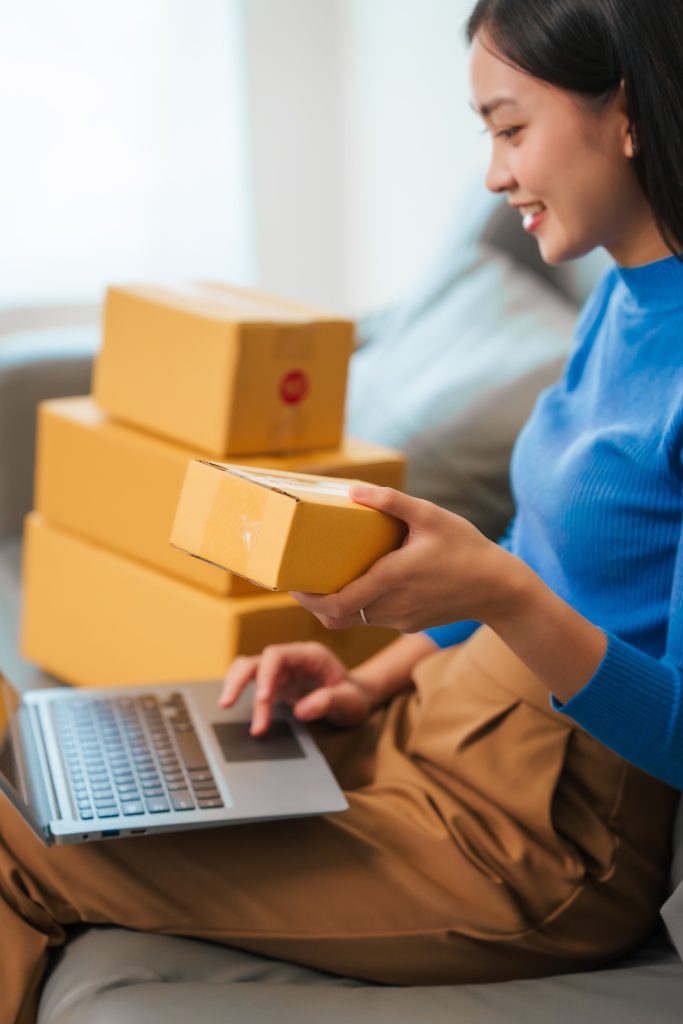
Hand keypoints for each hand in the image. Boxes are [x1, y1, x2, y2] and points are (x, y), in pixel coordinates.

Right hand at [219, 641, 374, 735]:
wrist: (357, 698)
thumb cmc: (354, 696)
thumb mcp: (350, 701)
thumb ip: (328, 702)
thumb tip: (301, 711)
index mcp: (309, 655)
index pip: (276, 656)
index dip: (265, 675)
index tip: (262, 699)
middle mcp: (292, 659)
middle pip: (257, 660)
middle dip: (239, 679)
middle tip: (227, 703)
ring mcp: (282, 672)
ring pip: (249, 669)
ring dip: (236, 685)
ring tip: (226, 706)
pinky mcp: (276, 685)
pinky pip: (252, 683)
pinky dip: (242, 693)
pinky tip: (239, 709)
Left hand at [290, 484, 517, 633]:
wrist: (500, 589)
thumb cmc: (466, 547)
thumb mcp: (430, 516)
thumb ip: (391, 501)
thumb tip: (354, 489)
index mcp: (391, 578)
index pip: (336, 604)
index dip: (307, 599)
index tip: (291, 584)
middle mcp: (392, 605)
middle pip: (337, 617)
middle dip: (313, 603)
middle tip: (300, 583)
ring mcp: (401, 619)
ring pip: (355, 620)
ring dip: (336, 605)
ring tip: (327, 579)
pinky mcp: (410, 624)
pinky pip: (376, 619)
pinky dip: (361, 606)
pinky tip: (365, 582)